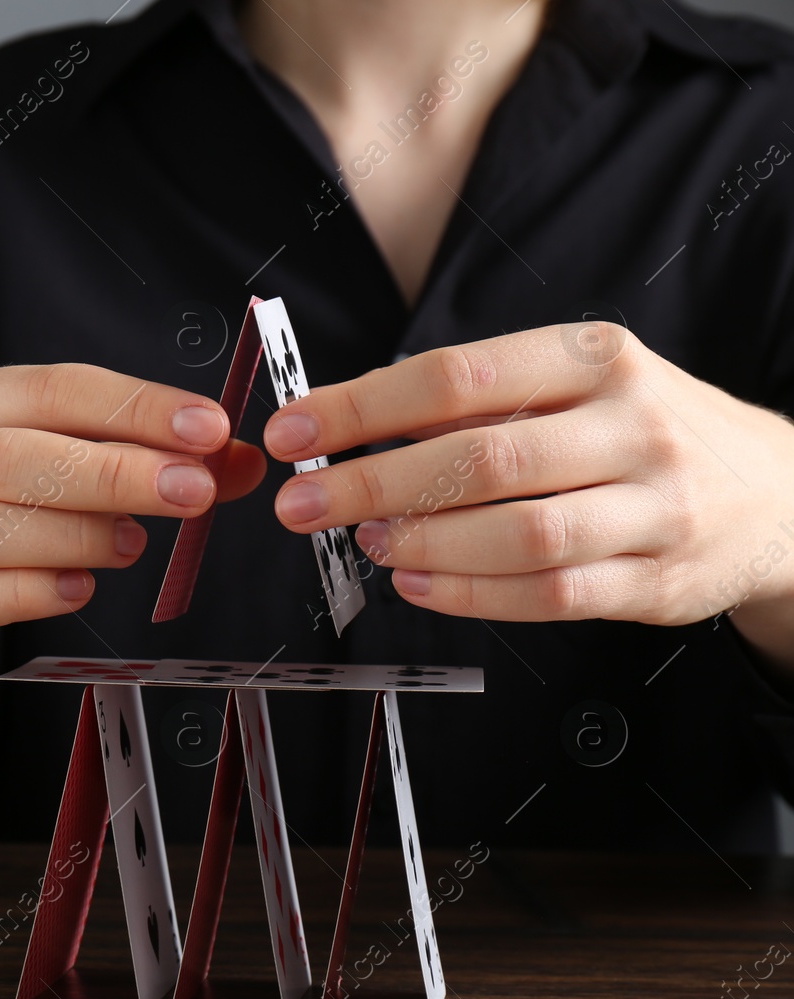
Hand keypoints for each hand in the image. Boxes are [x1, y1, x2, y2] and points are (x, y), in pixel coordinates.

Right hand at [0, 364, 267, 711]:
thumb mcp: (22, 465)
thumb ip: (119, 458)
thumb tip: (231, 461)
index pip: (52, 388)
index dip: (135, 406)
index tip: (209, 428)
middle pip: (17, 452)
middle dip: (115, 469)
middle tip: (193, 490)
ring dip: (77, 533)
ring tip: (134, 544)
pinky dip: (30, 590)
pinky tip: (79, 589)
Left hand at [261, 322, 793, 672]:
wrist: (775, 494)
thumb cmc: (642, 431)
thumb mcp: (578, 384)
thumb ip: (479, 399)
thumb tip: (351, 416)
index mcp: (598, 359)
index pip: (460, 377)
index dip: (364, 406)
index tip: (295, 429)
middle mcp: (632, 426)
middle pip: (481, 457)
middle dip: (372, 483)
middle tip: (301, 503)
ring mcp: (653, 508)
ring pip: (518, 534)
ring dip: (422, 543)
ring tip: (365, 542)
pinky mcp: (657, 581)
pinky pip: (548, 596)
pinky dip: (468, 594)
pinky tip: (415, 584)